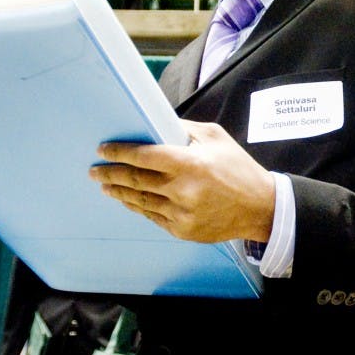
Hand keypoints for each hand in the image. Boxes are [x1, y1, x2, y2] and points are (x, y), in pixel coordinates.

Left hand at [90, 120, 275, 243]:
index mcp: (190, 164)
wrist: (260, 208)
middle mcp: (182, 190)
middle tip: (95, 170)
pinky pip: (152, 216)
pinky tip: (128, 200)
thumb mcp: (216, 138)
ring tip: (106, 185)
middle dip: (111, 174)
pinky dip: (137, 207)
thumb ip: (184, 130)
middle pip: (135, 181)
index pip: (145, 157)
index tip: (104, 150)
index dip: (120, 153)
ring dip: (119, 192)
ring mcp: (181, 213)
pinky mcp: (182, 230)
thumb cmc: (238, 168)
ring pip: (140, 202)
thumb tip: (157, 124)